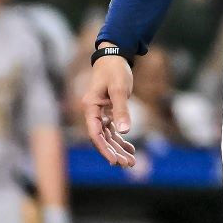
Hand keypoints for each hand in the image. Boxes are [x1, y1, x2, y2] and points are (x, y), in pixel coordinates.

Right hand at [82, 52, 135, 167]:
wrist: (114, 57)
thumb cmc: (115, 71)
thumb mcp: (119, 89)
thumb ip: (121, 110)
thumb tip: (126, 131)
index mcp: (90, 107)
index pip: (95, 134)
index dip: (104, 149)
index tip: (114, 161)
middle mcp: (92, 112)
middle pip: (102, 138)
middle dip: (114, 152)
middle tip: (128, 165)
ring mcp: (99, 113)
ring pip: (107, 136)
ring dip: (118, 148)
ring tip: (131, 162)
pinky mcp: (107, 111)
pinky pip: (112, 130)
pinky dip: (121, 139)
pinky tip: (131, 149)